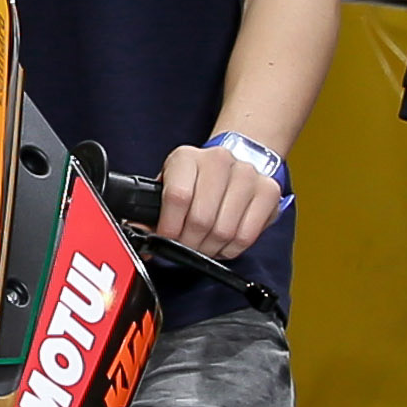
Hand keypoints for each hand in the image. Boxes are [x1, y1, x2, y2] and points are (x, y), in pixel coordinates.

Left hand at [154, 139, 286, 261]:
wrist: (233, 166)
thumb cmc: (195, 183)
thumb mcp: (168, 189)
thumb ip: (151, 211)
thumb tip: (138, 231)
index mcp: (186, 157)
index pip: (177, 197)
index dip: (169, 228)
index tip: (165, 240)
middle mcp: (218, 160)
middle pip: (201, 219)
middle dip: (189, 244)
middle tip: (186, 248)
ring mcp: (247, 174)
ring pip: (224, 230)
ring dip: (210, 249)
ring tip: (204, 245)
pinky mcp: (268, 191)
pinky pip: (246, 236)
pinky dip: (231, 249)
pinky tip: (224, 243)